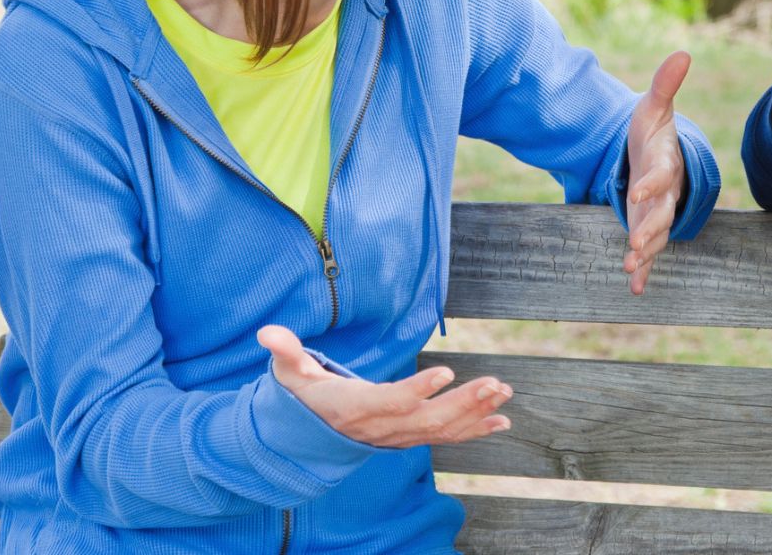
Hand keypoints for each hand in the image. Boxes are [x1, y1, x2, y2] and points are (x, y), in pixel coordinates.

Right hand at [257, 325, 510, 446]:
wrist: (307, 440)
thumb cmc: (302, 398)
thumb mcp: (290, 375)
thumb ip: (285, 352)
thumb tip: (267, 332)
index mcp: (355, 407)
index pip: (391, 401)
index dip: (418, 389)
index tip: (446, 371)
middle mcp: (382, 428)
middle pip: (427, 419)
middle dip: (463, 402)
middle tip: (495, 383)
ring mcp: (398, 436)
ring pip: (441, 429)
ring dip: (476, 412)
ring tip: (504, 392)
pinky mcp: (409, 437)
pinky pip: (445, 437)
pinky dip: (475, 429)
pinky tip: (501, 420)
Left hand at [623, 50, 690, 294]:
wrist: (660, 157)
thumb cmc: (653, 132)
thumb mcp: (653, 107)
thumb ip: (664, 85)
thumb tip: (683, 52)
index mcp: (665, 163)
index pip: (661, 174)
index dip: (652, 183)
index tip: (638, 191)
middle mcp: (665, 193)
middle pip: (661, 213)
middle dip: (650, 228)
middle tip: (637, 243)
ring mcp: (658, 213)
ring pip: (656, 236)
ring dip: (645, 252)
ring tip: (630, 267)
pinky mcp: (648, 227)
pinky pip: (649, 252)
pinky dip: (643, 270)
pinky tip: (635, 288)